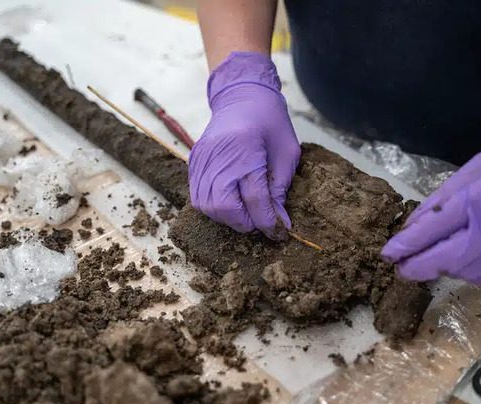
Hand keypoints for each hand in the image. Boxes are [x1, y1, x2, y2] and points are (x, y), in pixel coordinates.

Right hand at [189, 52, 300, 238]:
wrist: (242, 94)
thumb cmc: (270, 121)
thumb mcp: (287, 153)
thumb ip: (280, 188)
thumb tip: (278, 222)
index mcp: (245, 149)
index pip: (255, 198)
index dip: (268, 221)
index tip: (279, 233)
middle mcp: (218, 155)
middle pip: (225, 207)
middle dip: (245, 222)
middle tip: (261, 222)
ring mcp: (201, 159)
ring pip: (207, 206)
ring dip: (229, 218)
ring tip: (247, 214)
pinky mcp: (193, 162)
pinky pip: (197, 196)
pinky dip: (214, 207)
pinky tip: (231, 203)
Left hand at [382, 120, 480, 286]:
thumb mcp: (477, 167)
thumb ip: (443, 198)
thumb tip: (412, 226)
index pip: (434, 229)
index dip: (406, 246)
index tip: (387, 255)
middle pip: (448, 260)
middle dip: (419, 267)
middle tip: (403, 268)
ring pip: (469, 274)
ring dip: (447, 269)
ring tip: (440, 257)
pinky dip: (474, 273)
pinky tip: (471, 259)